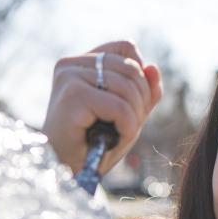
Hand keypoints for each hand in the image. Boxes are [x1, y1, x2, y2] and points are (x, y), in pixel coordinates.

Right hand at [42, 41, 162, 174]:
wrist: (64, 171)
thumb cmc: (92, 143)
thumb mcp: (126, 114)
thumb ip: (144, 91)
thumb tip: (153, 67)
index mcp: (81, 62)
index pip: (126, 47)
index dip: (140, 75)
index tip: (131, 103)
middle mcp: (71, 64)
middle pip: (131, 68)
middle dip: (141, 101)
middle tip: (127, 127)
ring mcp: (70, 77)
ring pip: (127, 88)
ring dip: (134, 118)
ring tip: (119, 135)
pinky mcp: (72, 96)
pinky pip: (119, 107)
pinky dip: (127, 127)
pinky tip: (113, 140)